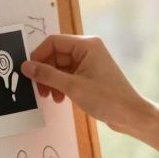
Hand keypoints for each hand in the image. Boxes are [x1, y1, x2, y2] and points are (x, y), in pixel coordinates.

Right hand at [22, 35, 155, 134]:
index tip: (29, 71)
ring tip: (51, 97)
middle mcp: (89, 50)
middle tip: (39, 89)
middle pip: (56, 55)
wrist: (131, 115)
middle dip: (45, 72)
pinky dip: (61, 85)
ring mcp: (90, 63)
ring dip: (52, 81)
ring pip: (60, 67)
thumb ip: (47, 75)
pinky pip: (68, 75)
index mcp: (87, 45)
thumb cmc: (109, 99)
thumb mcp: (73, 87)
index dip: (38, 56)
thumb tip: (27, 66)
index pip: (54, 42)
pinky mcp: (90, 75)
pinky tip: (60, 98)